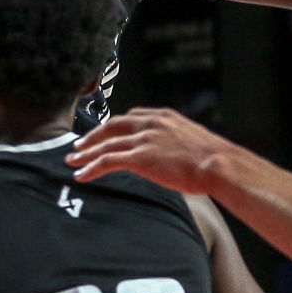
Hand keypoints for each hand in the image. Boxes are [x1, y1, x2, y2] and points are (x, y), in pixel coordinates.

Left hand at [66, 107, 236, 188]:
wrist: (219, 164)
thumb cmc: (213, 158)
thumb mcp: (192, 140)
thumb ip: (175, 141)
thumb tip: (171, 154)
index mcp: (163, 117)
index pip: (130, 117)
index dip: (113, 126)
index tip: (103, 133)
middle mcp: (149, 124)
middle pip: (111, 127)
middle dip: (93, 137)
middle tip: (79, 146)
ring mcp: (143, 139)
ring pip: (106, 145)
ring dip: (86, 154)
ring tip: (73, 161)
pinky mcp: (139, 157)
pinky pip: (107, 161)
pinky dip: (91, 168)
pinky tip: (82, 175)